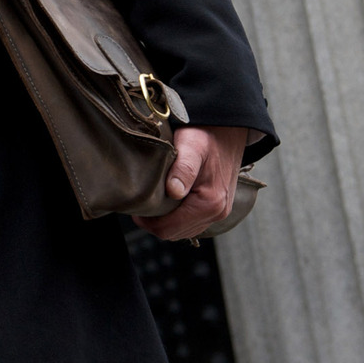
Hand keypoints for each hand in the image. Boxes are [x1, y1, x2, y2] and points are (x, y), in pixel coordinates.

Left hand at [132, 125, 250, 240]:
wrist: (228, 129)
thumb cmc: (206, 135)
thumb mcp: (191, 146)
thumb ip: (183, 169)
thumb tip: (173, 191)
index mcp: (210, 202)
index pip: (169, 229)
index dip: (147, 221)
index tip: (136, 205)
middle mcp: (218, 212)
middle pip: (175, 233)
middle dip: (154, 221)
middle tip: (141, 202)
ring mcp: (219, 211)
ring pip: (183, 230)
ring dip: (165, 220)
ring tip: (152, 200)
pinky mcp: (217, 207)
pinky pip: (192, 223)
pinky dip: (176, 217)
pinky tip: (167, 199)